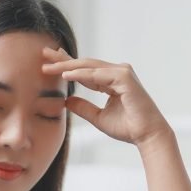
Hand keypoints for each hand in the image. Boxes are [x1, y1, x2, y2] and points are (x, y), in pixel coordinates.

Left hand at [42, 47, 169, 146]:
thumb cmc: (127, 127)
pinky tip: (65, 75)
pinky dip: (81, 74)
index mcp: (111, 80)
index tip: (49, 62)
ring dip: (68, 66)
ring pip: (89, 67)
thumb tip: (66, 100)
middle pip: (85, 63)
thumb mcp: (98, 117)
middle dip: (63, 59)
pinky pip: (97, 75)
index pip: (85, 69)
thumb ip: (83, 107)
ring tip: (48, 67)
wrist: (146, 135)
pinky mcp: (124, 77)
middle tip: (43, 55)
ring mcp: (122, 73)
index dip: (67, 64)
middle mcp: (117, 72)